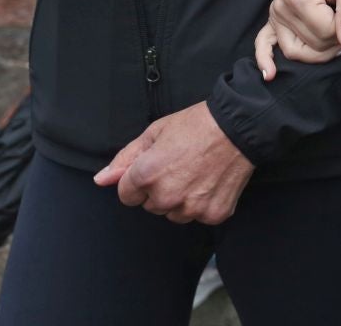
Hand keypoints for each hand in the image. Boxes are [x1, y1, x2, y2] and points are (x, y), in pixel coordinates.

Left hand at [93, 102, 253, 223]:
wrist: (239, 127)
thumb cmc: (196, 125)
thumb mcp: (155, 132)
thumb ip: (125, 159)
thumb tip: (101, 180)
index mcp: (146, 175)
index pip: (126, 195)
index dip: (138, 180)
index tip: (155, 167)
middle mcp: (166, 197)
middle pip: (150, 206)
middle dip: (159, 189)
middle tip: (180, 165)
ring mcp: (191, 208)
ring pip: (174, 214)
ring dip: (180, 200)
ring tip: (197, 173)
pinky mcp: (213, 215)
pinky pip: (198, 216)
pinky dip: (203, 202)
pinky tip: (211, 181)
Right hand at [253, 0, 340, 79]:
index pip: (326, 32)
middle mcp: (281, 7)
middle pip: (313, 46)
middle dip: (338, 40)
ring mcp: (275, 15)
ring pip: (296, 52)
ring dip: (321, 52)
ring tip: (338, 34)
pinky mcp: (274, 20)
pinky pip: (264, 43)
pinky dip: (265, 59)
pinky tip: (270, 74)